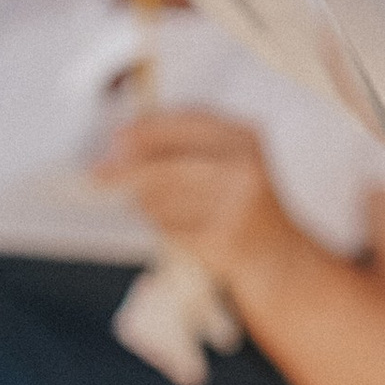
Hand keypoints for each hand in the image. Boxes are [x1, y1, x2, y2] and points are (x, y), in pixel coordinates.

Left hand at [95, 108, 287, 289]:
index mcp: (246, 139)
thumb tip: (123, 145)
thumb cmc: (250, 211)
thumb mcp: (234, 164)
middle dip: (126, 171)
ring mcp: (236, 205)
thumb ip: (189, 146)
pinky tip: (181, 230)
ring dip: (149, 205)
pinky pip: (170, 229)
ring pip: (162, 199)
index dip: (144, 129)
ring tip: (163, 210)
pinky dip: (165, 229)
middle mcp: (245, 168)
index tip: (114, 139)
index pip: (184, 122)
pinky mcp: (224, 240)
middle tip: (98, 176)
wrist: (286, 262)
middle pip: (165, 165)